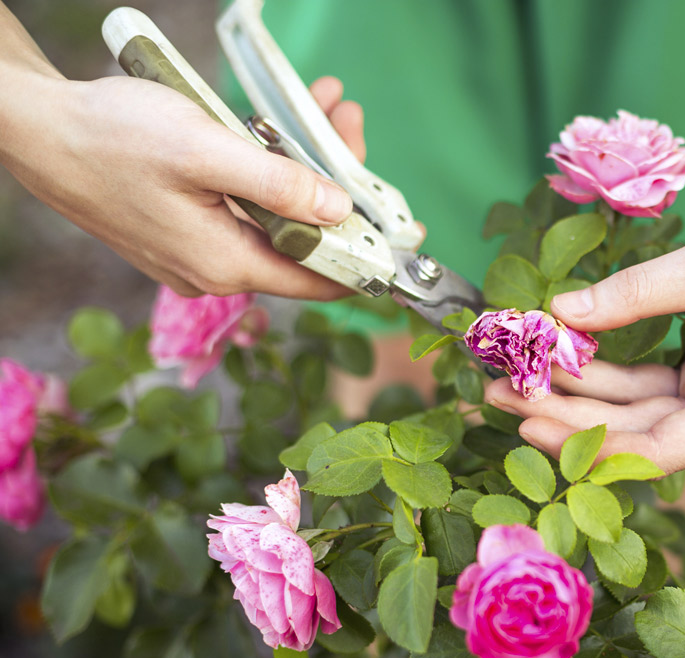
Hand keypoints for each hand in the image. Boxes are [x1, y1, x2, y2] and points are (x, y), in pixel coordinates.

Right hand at [1, 70, 361, 298]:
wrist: (37, 131)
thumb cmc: (112, 137)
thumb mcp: (205, 151)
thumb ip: (278, 184)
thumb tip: (340, 210)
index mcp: (226, 264)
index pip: (321, 280)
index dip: (368, 257)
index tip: (404, 230)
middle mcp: (216, 270)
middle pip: (302, 239)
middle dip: (335, 181)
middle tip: (347, 122)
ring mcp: (198, 252)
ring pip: (276, 217)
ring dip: (302, 166)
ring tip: (320, 107)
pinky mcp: (185, 228)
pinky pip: (245, 206)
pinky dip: (268, 170)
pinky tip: (274, 127)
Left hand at [485, 186, 684, 472]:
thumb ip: (633, 294)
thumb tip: (557, 312)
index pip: (658, 449)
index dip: (591, 443)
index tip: (529, 423)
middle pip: (637, 432)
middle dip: (568, 416)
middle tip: (498, 394)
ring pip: (636, 407)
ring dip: (578, 392)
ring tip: (512, 376)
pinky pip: (646, 379)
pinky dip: (605, 367)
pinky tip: (559, 353)